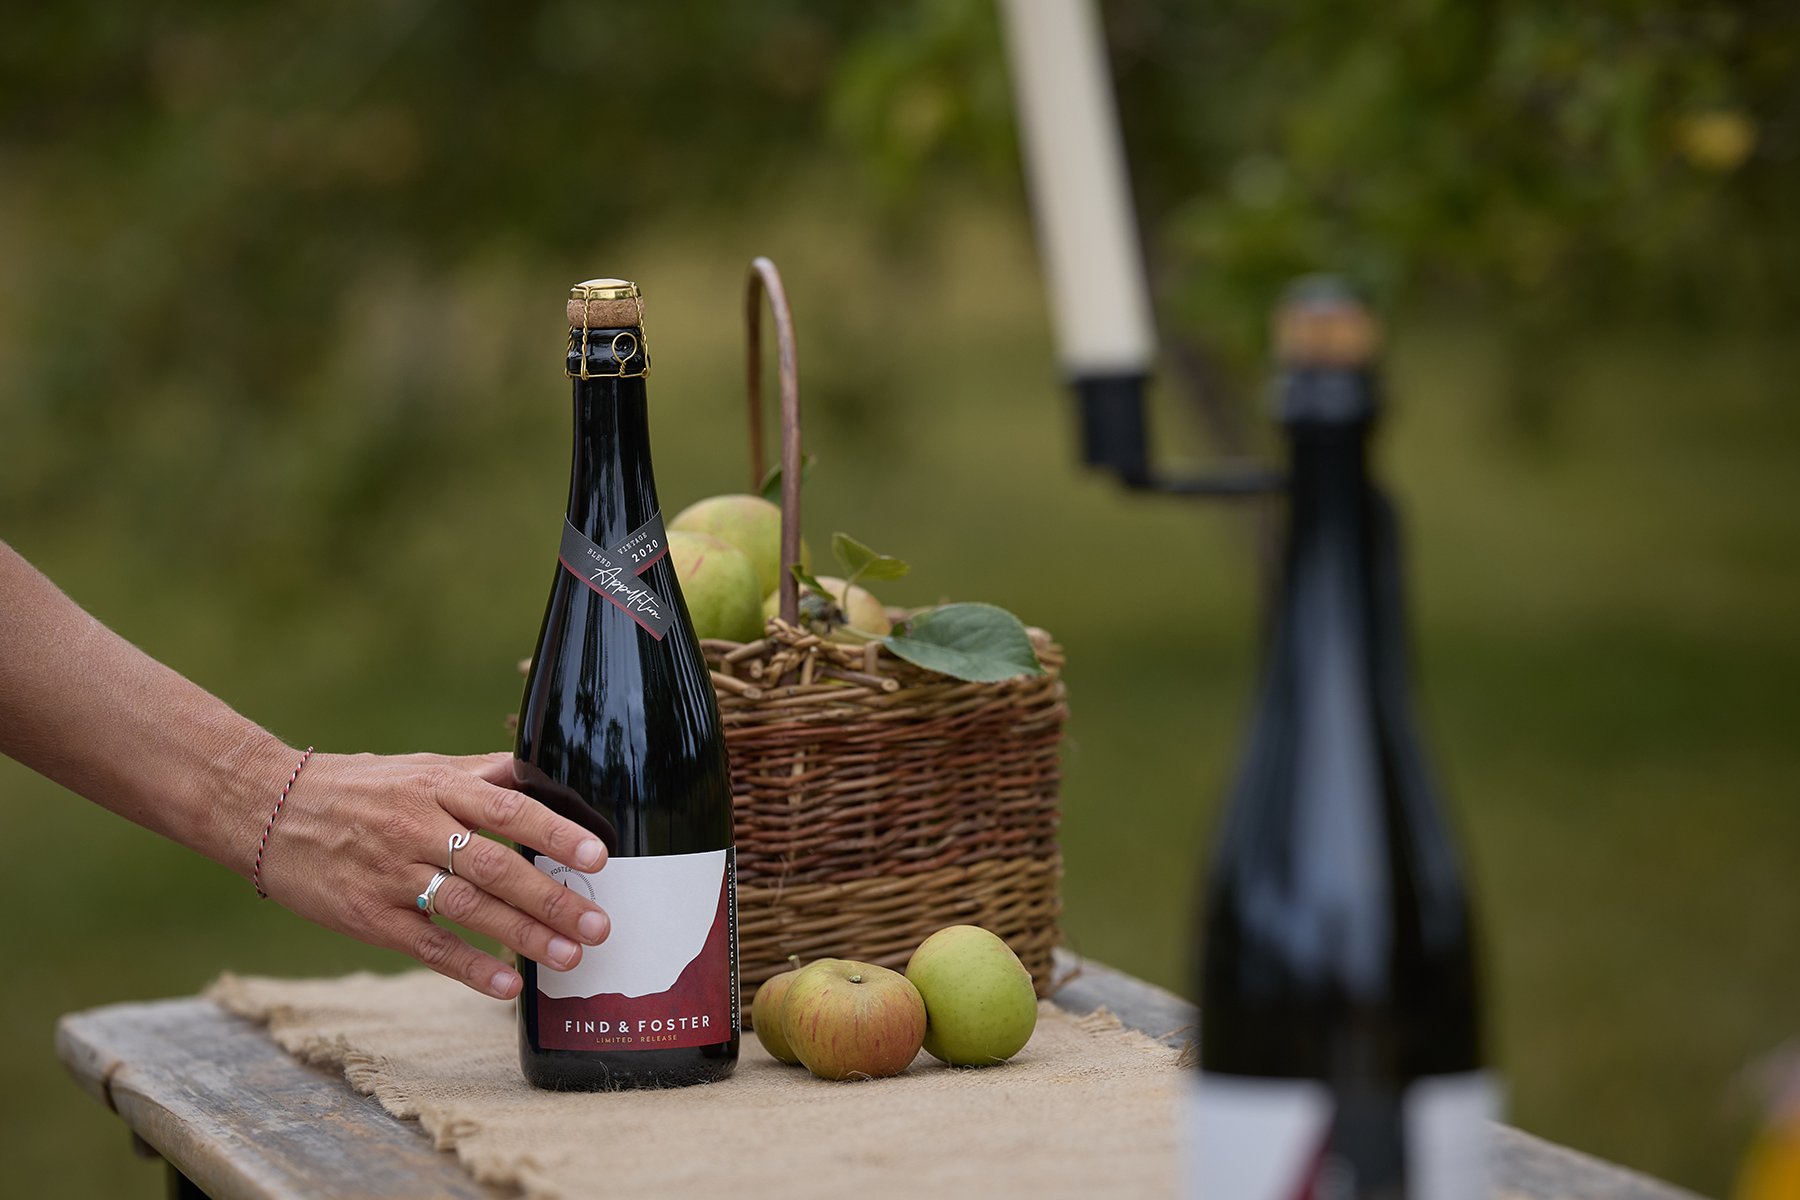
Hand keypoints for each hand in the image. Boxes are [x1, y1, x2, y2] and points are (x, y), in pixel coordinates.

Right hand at [256, 749, 609, 998]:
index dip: (555, 834)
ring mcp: (390, 874)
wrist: (266, 810)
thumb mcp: (420, 767)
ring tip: (570, 956)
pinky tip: (505, 985)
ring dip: (523, 935)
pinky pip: (426, 945)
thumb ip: (482, 775)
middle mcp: (416, 828)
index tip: (598, 856)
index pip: (508, 809)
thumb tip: (544, 777)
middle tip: (600, 923)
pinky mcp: (367, 916)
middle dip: (552, 898)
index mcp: (437, 786)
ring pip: (468, 909)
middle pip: (495, 867)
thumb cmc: (358, 787)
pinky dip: (468, 968)